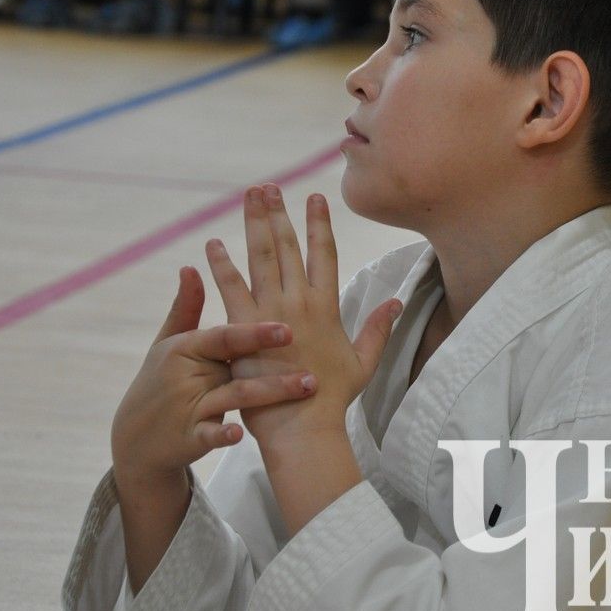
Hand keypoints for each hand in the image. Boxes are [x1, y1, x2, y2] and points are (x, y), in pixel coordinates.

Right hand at [110, 265, 313, 488]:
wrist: (135, 436)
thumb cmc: (159, 379)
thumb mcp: (168, 343)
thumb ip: (185, 307)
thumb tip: (190, 266)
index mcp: (186, 348)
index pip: (226, 337)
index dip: (256, 333)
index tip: (289, 330)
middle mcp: (187, 376)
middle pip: (239, 368)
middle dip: (276, 368)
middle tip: (312, 371)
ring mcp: (189, 408)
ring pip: (235, 399)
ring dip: (271, 394)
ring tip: (305, 390)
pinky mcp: (189, 438)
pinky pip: (210, 435)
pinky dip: (223, 434)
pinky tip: (240, 434)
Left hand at [205, 185, 401, 442]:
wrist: (304, 425)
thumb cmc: (333, 398)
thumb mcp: (364, 361)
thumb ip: (379, 328)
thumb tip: (398, 302)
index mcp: (327, 306)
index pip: (325, 254)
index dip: (320, 224)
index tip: (315, 198)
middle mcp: (299, 302)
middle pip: (289, 246)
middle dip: (279, 213)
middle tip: (269, 186)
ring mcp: (271, 312)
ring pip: (262, 257)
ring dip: (253, 225)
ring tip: (248, 198)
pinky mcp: (244, 328)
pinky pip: (231, 288)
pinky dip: (221, 265)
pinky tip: (212, 244)